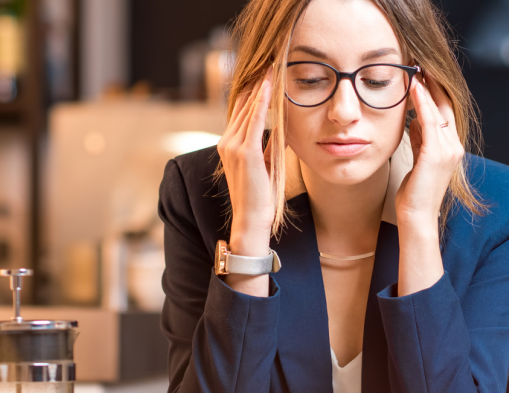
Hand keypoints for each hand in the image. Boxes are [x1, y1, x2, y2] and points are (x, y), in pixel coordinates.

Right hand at [217, 73, 275, 256]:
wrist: (252, 219)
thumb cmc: (260, 196)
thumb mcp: (266, 163)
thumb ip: (269, 145)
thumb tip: (282, 131)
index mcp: (229, 144)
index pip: (242, 109)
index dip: (254, 89)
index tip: (266, 70)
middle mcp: (226, 141)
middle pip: (243, 103)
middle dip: (257, 81)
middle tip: (271, 58)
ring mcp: (232, 146)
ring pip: (248, 108)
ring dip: (261, 85)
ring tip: (272, 65)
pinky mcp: (244, 152)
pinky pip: (254, 120)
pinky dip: (262, 102)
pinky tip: (269, 86)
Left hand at [394, 72, 461, 295]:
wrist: (417, 217)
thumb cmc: (414, 193)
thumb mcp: (417, 159)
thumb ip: (419, 139)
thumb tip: (413, 120)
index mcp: (450, 147)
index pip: (444, 112)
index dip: (434, 92)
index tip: (423, 73)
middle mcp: (454, 146)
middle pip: (445, 106)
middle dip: (434, 84)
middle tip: (420, 62)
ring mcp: (449, 150)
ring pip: (439, 110)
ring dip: (427, 88)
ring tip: (417, 69)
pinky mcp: (437, 154)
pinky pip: (429, 121)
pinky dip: (422, 103)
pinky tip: (414, 88)